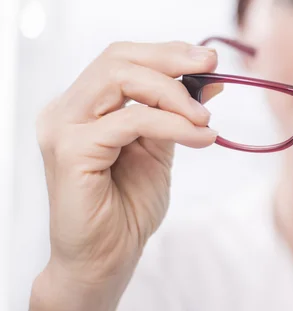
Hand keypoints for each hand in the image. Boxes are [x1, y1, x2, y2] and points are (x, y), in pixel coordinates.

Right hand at [36, 41, 219, 289]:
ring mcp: (63, 128)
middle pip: (118, 59)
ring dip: (174, 93)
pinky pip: (131, 121)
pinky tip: (201, 138)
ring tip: (205, 118)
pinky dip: (173, 124)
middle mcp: (66, 110)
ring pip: (120, 79)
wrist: (107, 258)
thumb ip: (177, 112)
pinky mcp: (70, 151)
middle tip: (211, 67)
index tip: (208, 59)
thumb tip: (211, 78)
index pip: (122, 59)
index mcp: (85, 106)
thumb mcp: (160, 147)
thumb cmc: (128, 206)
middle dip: (171, 59)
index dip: (167, 52)